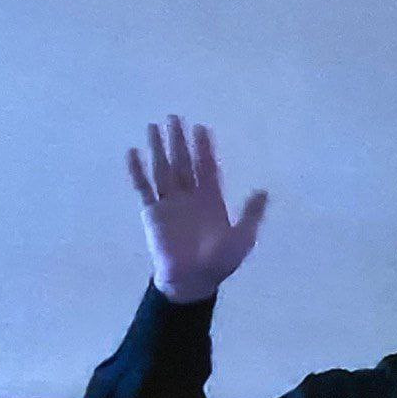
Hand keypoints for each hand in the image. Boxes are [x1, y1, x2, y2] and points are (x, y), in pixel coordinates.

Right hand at [127, 114, 267, 303]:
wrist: (192, 281)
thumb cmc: (219, 262)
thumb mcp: (244, 237)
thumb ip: (251, 214)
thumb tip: (263, 191)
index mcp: (211, 198)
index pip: (207, 166)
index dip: (204, 147)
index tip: (201, 128)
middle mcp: (189, 196)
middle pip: (183, 161)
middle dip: (179, 140)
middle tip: (174, 116)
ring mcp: (170, 203)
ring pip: (163, 169)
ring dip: (159, 148)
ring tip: (153, 126)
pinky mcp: (153, 213)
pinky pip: (144, 188)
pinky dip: (138, 171)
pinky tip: (133, 152)